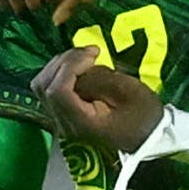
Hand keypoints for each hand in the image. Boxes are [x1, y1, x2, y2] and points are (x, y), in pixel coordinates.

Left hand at [34, 43, 164, 154]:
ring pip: (41, 84)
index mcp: (82, 123)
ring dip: (61, 64)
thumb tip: (82, 67)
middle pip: (44, 85)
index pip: (57, 91)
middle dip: (64, 61)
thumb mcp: (130, 92)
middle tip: (91, 53)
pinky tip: (80, 66)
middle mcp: (64, 124)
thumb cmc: (144, 116)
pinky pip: (48, 87)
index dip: (70, 66)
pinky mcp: (61, 113)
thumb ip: (100, 78)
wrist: (147, 137)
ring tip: (85, 57)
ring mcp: (60, 119)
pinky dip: (60, 71)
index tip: (94, 55)